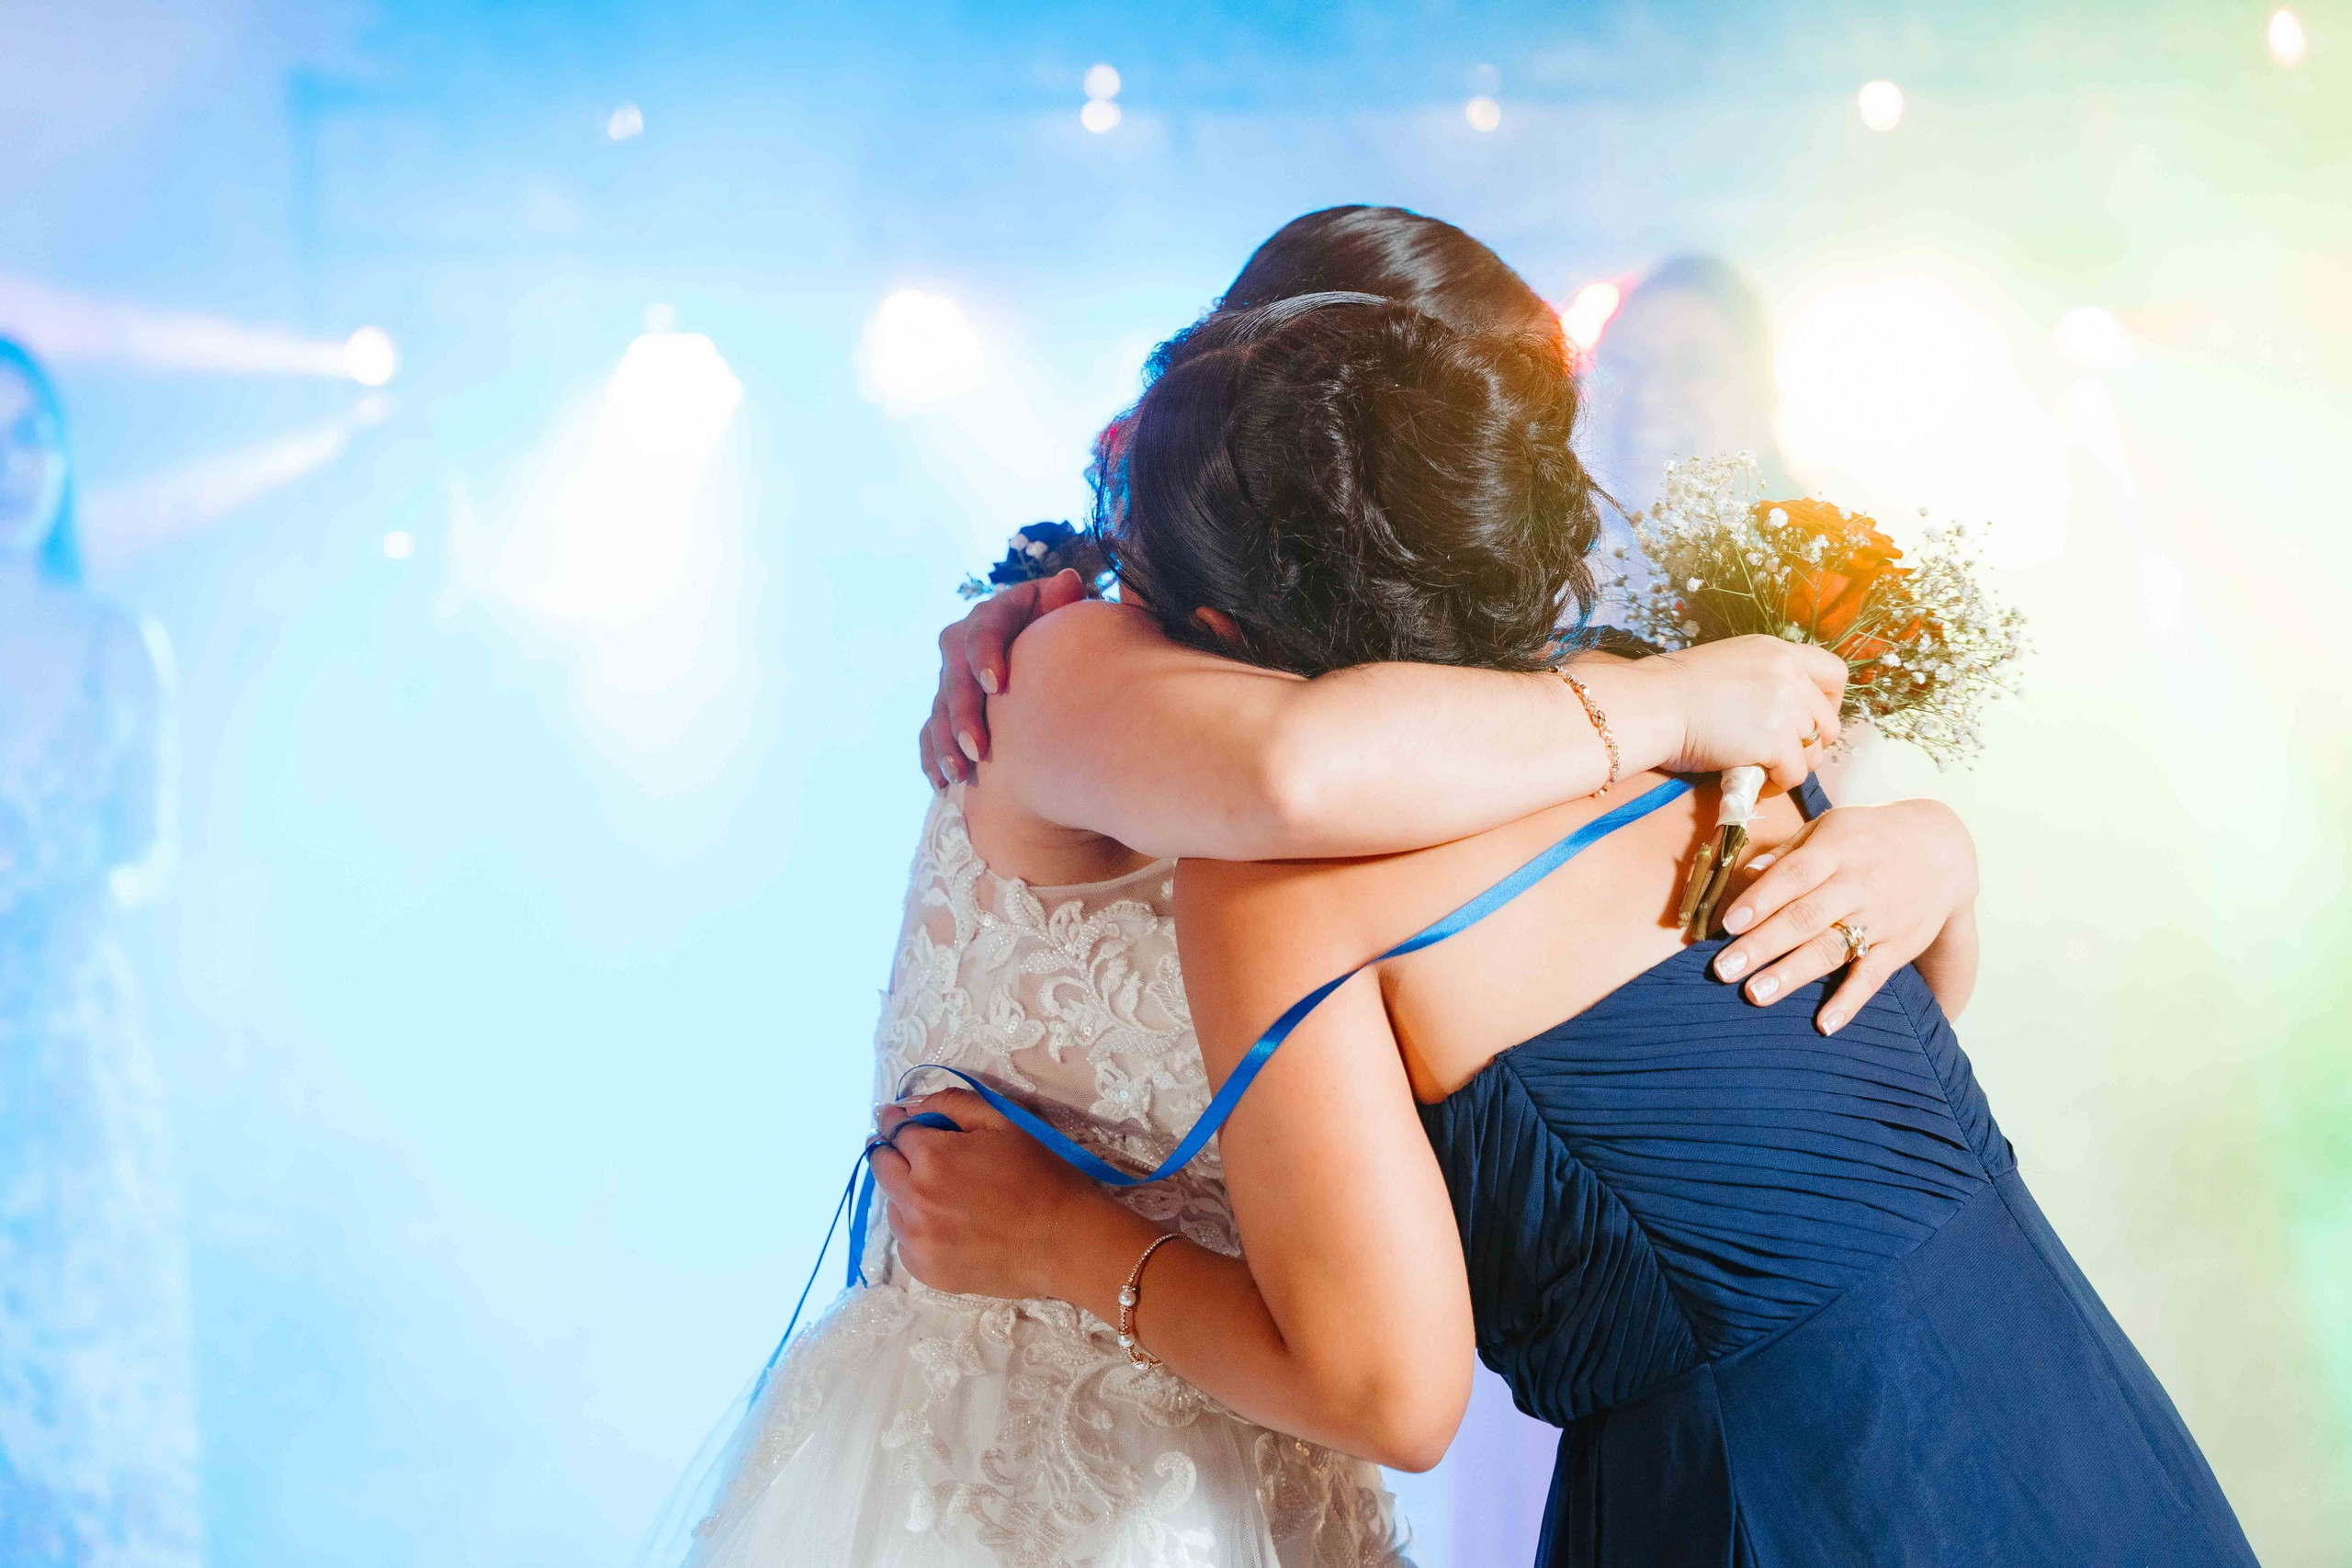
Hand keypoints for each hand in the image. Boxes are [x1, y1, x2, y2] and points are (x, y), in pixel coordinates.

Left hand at [869, 1087, 1113, 1299]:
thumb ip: (951, 1104)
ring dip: (907, 1194)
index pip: (894, 1131)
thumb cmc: (1041, 1175)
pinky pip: (905, 1243)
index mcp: (932, 1157)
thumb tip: (907, 1106)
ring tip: (946, 1196)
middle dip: (895, 1154)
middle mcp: (914, 1200)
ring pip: (892, 1205)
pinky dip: (918, 1230)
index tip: (902, 1122)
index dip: (898, 1122)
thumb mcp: (1004, 1122)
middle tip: (924, 1157)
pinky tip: (950, 1227)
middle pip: (881, 1166)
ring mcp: (917, 1241)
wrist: (1066, 1242)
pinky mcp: (926, 1271)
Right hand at [919, 571, 1090, 787]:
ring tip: (959, 774)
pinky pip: (930, 732)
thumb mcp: (1065, 611)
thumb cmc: (1065, 631)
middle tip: (979, 749)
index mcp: (993, 615)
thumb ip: (1064, 600)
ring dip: (945, 743)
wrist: (1052, 653)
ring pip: (938, 709)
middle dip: (963, 714)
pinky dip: (933, 758)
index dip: (985, 656)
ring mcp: (952, 677)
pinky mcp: (946, 707)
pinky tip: (942, 784)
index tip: (998, 685)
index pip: (982, 631)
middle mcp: (964, 644)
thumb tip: (1068, 581)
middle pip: (954, 677)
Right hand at [1575, 636, 1845, 793]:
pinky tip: (1756, 782)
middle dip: (1810, 744)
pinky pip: (1795, 774)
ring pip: (1814, 752)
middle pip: (1828, 722)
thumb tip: (1778, 711)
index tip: (1810, 720)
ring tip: (1764, 771)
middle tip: (1782, 756)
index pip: (1834, 673)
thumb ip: (1762, 679)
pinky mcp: (1774, 741)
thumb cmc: (1672, 690)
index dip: (1829, 703)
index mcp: (1777, 651)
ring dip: (1792, 766)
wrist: (1651, 704)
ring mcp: (1785, 708)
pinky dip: (1778, 785)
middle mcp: (1788, 674)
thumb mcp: (1728, 665)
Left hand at [1707, 798, 1978, 1033]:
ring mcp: (1880, 919)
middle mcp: (1858, 885)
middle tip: (1724, 970)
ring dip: (1793, 974)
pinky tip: (1824, 1025)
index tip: (1728, 925)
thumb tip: (1747, 872)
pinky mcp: (1899, 947)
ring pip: (1832, 949)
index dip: (1761, 900)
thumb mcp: (1830, 827)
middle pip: (1805, 918)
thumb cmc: (1869, 837)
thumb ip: (1788, 852)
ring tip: (1756, 995)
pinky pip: (1872, 977)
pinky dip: (1849, 1002)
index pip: (1794, 876)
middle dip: (1763, 946)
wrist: (1943, 850)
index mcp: (1835, 851)